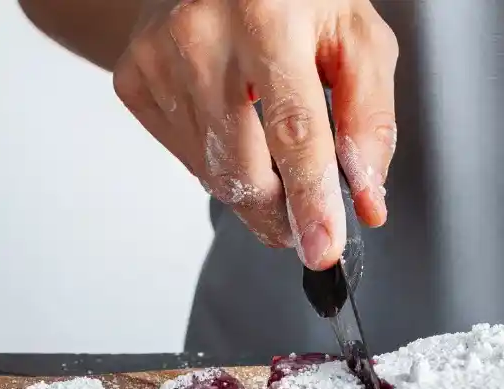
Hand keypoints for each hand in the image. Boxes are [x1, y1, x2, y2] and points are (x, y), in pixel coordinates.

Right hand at [114, 0, 397, 267]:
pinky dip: (221, 164)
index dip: (310, 199)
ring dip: (256, 189)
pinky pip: (189, 161)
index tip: (322, 249)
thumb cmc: (296, 0)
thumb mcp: (356, 40)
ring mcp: (158, 58)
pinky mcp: (134, 79)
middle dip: (283, 216)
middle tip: (308, 219)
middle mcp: (203, 33)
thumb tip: (365, 200)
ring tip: (274, 146)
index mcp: (267, 14)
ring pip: (216, 175)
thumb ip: (370, 122)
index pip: (294, 130)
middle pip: (244, 169)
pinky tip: (235, 124)